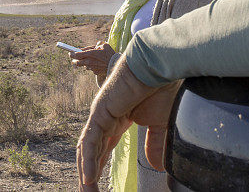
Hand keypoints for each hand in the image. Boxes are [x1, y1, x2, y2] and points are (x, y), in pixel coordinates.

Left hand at [71, 42, 115, 81]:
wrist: (115, 64)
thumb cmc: (109, 53)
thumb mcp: (103, 45)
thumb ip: (95, 45)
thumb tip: (91, 47)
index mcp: (90, 54)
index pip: (76, 55)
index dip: (71, 54)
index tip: (70, 53)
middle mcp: (88, 61)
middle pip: (76, 62)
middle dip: (75, 60)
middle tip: (76, 57)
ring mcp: (91, 67)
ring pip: (83, 65)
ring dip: (84, 62)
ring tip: (90, 59)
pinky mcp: (94, 72)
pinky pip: (90, 68)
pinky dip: (91, 66)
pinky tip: (97, 63)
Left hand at [76, 59, 180, 190]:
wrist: (159, 68)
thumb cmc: (161, 89)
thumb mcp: (160, 125)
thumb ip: (154, 144)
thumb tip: (155, 166)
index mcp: (118, 119)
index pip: (103, 148)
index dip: (99, 166)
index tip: (95, 185)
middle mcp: (105, 118)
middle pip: (92, 152)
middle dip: (89, 174)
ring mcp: (100, 114)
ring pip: (88, 149)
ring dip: (86, 172)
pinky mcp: (99, 112)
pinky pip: (91, 141)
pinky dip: (89, 161)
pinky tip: (89, 178)